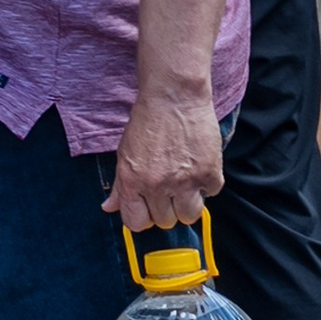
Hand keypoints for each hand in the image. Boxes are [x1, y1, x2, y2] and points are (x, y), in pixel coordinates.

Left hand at [105, 87, 227, 233]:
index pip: (136, 223)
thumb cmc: (147, 122)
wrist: (174, 96)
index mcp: (132, 181)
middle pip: (165, 222)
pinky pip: (210, 194)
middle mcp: (157, 185)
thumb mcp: (125, 152)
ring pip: (189, 216)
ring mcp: (185, 181)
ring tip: (186, 183)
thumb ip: (119, 185)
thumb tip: (109, 208)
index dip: (143, 217)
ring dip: (188, 203)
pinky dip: (207, 184)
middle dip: (167, 208)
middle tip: (169, 188)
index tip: (149, 208)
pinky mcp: (209, 173)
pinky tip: (199, 166)